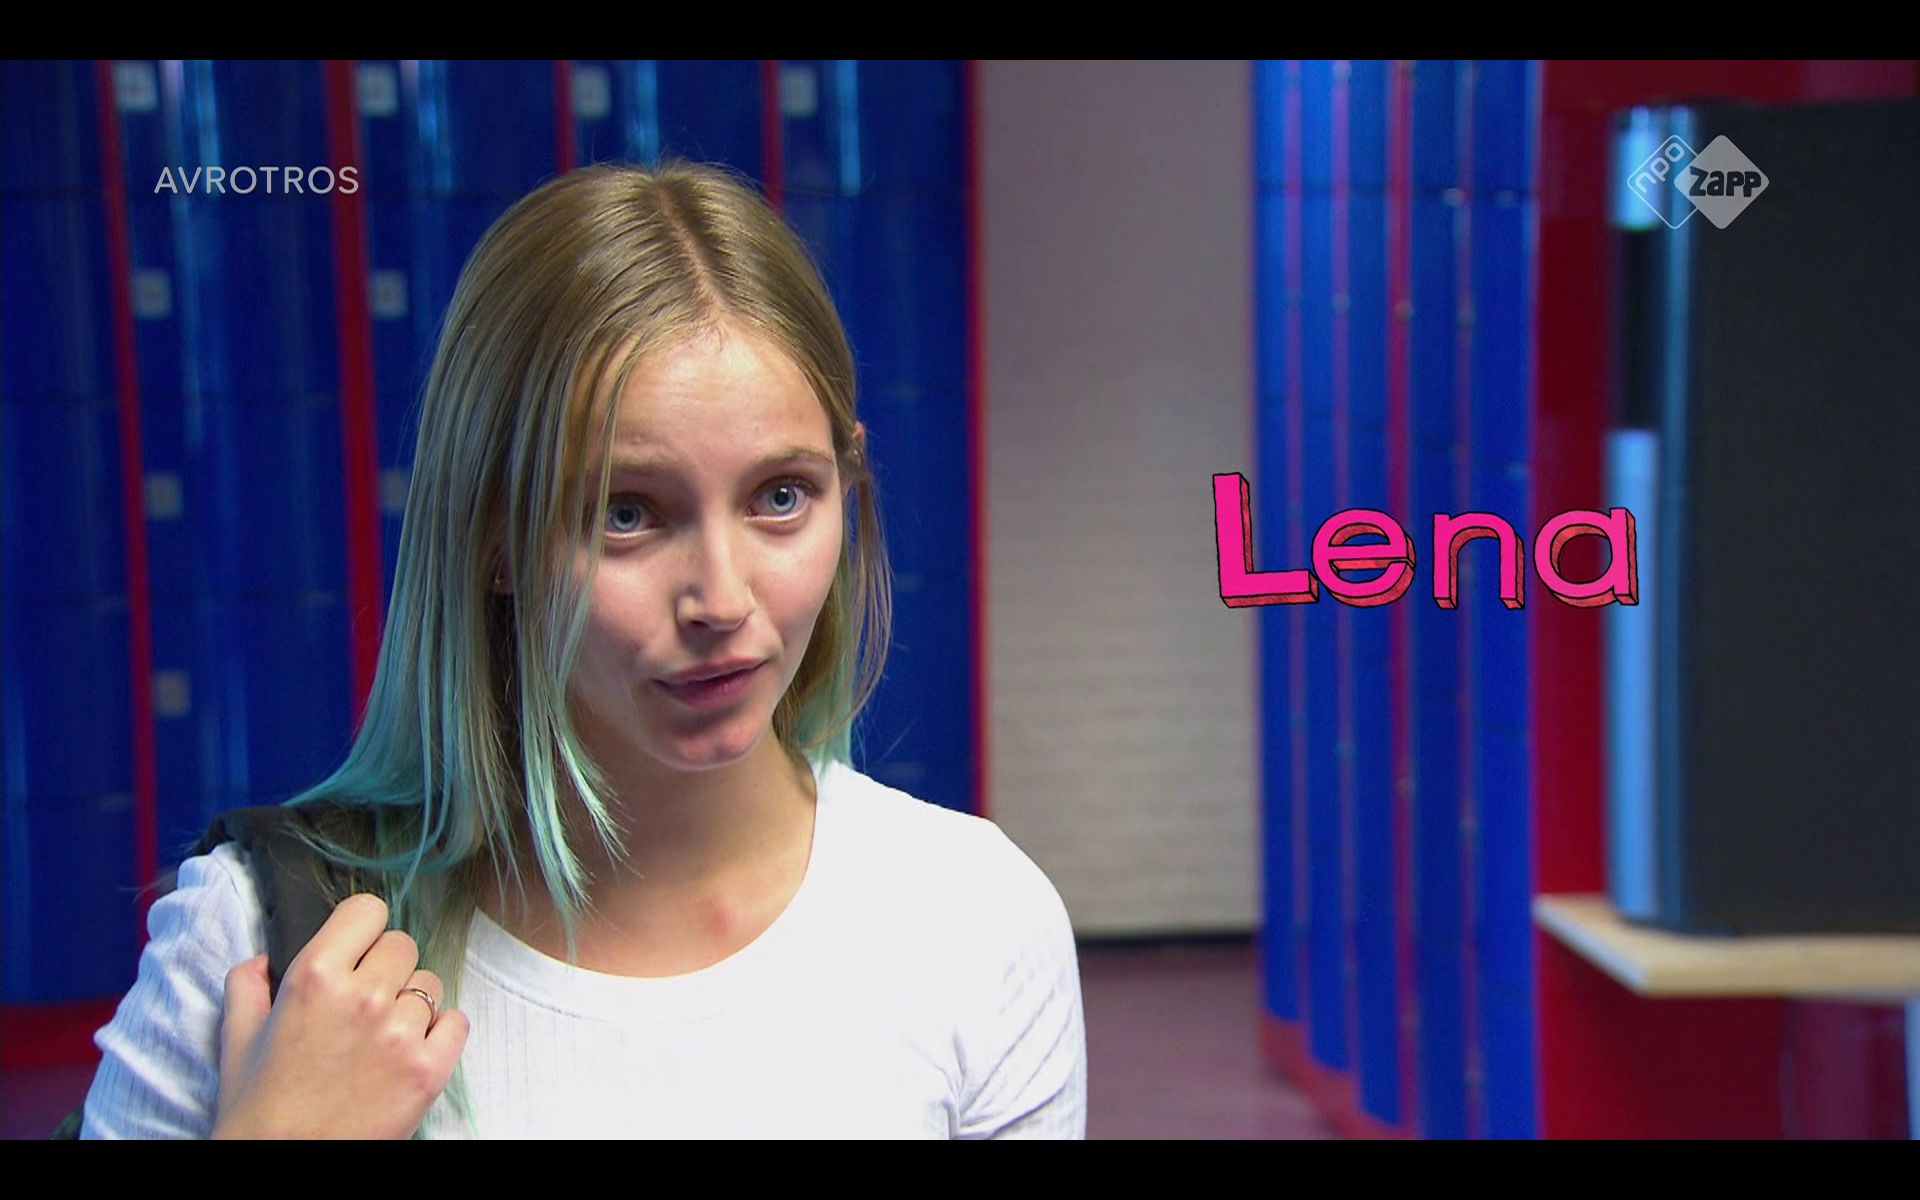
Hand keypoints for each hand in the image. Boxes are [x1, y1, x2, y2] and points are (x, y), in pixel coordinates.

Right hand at [212, 894, 469, 1138]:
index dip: (362, 929)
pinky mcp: (430, 1068)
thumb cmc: (258, 1108)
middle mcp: (363, 996)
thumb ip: (248, 984)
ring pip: (430, 983)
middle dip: (385, 967)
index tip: (357, 949)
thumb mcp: (238, 1038)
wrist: (285, 1165)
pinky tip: (410, 1051)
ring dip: (411, 1003)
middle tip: (365, 1001)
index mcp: (314, 976)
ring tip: (382, 1036)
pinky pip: (457, 1021)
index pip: (368, 910)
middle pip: (403, 945)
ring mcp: (401, 1033)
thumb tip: (267, 956)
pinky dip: (441, 1033)